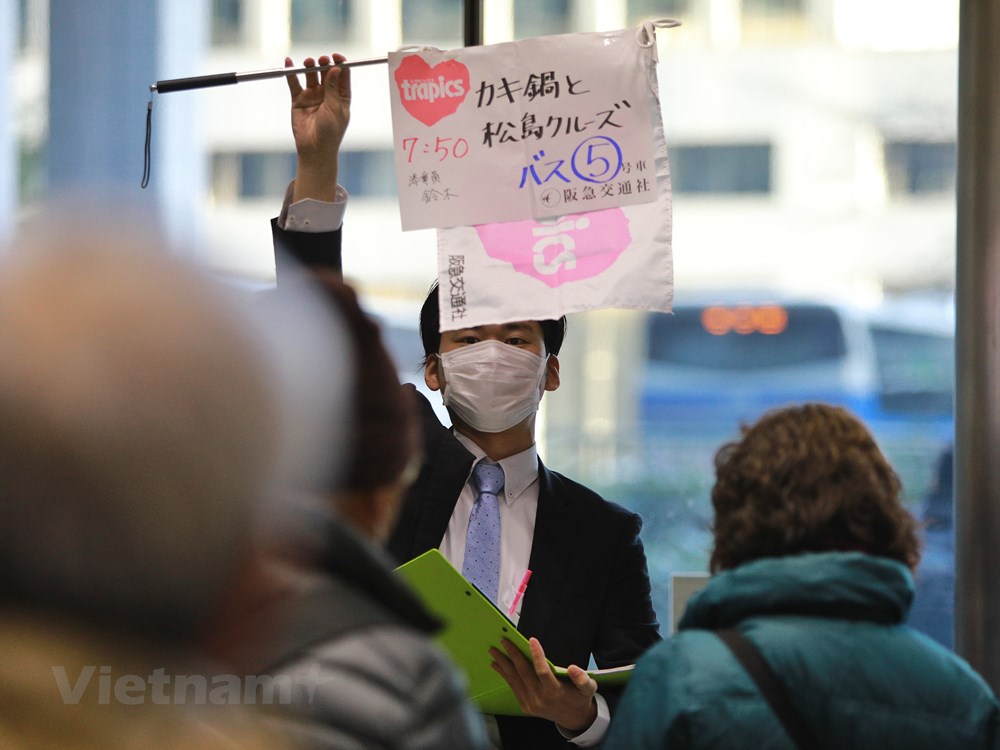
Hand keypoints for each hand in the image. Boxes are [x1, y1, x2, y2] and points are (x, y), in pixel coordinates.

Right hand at [284, 53, 350, 201]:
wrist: (314, 149)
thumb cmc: (330, 132)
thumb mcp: (335, 108)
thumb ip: (333, 87)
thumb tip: (336, 68)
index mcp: (341, 96)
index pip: (342, 75)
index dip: (340, 63)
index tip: (337, 57)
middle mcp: (327, 94)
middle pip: (326, 72)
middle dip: (324, 63)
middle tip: (322, 60)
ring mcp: (312, 96)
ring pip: (310, 75)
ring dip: (310, 66)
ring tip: (308, 63)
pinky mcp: (298, 100)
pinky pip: (294, 83)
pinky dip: (291, 72)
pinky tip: (289, 62)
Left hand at [490, 637, 597, 732]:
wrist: (573, 718)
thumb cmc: (579, 698)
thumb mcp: (588, 688)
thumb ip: (582, 678)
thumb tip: (573, 668)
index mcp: (555, 692)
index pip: (543, 671)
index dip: (537, 655)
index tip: (532, 640)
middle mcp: (540, 698)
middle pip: (523, 673)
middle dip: (513, 655)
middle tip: (504, 640)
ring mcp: (530, 703)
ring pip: (514, 680)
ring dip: (503, 664)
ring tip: (494, 651)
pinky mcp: (525, 705)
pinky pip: (513, 687)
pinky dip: (504, 675)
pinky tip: (497, 665)